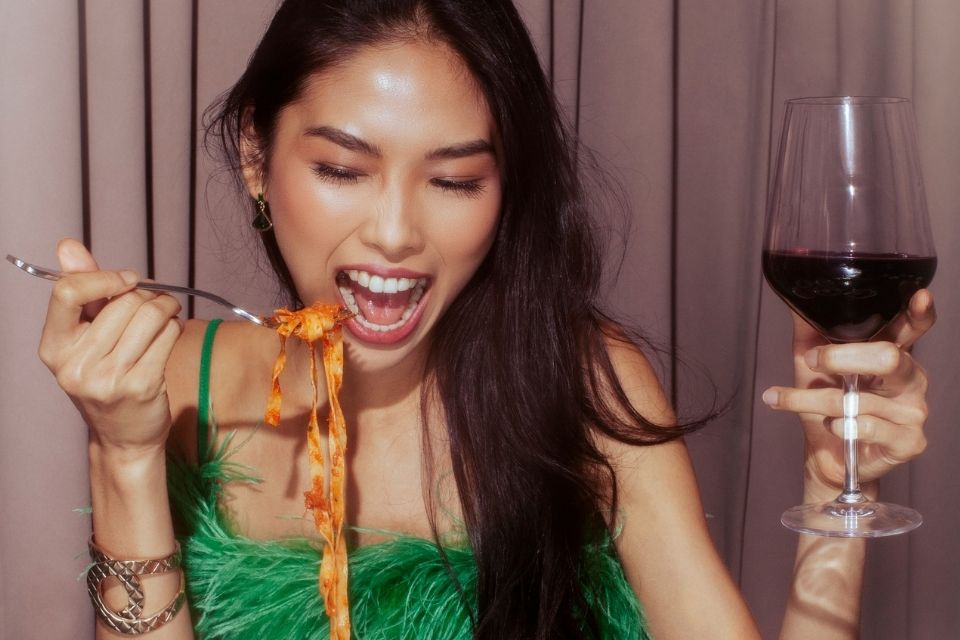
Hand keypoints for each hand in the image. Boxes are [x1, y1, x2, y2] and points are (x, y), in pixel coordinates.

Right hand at [38, 239, 182, 453]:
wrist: (123, 436)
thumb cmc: (105, 378)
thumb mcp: (84, 337)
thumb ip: (81, 289)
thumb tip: (68, 245)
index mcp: (54, 347)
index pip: (68, 293)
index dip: (104, 278)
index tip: (126, 280)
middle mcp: (75, 365)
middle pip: (122, 302)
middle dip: (147, 295)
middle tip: (155, 302)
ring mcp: (108, 378)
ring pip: (149, 315)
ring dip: (166, 307)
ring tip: (166, 314)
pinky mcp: (142, 385)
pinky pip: (168, 336)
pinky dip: (175, 327)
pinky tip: (171, 332)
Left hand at [762, 290, 934, 496]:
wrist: (825, 452)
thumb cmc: (825, 400)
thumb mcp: (809, 360)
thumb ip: (810, 330)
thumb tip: (795, 297)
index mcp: (894, 353)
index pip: (914, 328)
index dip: (918, 313)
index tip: (919, 297)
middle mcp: (911, 379)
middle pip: (887, 357)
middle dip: (839, 357)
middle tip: (812, 361)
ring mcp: (913, 411)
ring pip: (858, 398)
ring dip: (810, 398)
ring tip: (785, 398)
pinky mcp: (908, 441)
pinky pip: (864, 427)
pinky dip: (836, 425)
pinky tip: (831, 426)